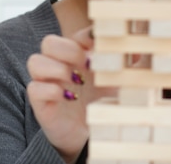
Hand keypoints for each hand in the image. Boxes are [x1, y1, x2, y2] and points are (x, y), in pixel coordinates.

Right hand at [26, 27, 114, 163]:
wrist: (89, 135)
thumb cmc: (102, 103)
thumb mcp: (118, 82)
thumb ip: (127, 65)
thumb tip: (137, 50)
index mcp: (77, 56)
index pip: (75, 35)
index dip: (86, 37)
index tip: (99, 47)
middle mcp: (59, 66)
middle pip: (49, 42)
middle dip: (68, 50)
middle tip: (87, 65)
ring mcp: (47, 83)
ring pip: (35, 61)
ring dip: (56, 68)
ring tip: (75, 81)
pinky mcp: (40, 103)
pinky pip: (34, 88)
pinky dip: (50, 89)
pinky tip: (67, 97)